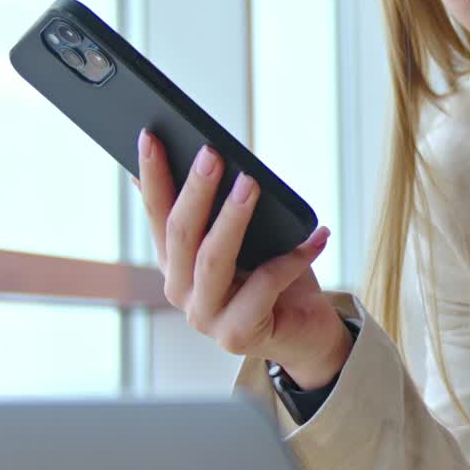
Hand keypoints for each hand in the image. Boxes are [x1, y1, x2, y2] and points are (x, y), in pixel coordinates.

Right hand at [134, 129, 350, 385]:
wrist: (307, 330)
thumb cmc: (277, 276)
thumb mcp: (249, 236)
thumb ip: (222, 208)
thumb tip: (209, 154)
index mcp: (175, 261)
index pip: (157, 211)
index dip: (152, 174)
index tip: (151, 134)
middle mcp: (180, 290)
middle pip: (181, 232)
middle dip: (196, 189)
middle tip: (212, 152)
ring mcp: (204, 316)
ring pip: (213, 258)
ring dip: (233, 217)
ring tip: (253, 183)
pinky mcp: (236, 334)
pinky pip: (265, 284)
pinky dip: (295, 257)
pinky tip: (318, 236)